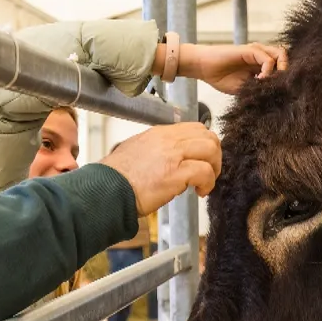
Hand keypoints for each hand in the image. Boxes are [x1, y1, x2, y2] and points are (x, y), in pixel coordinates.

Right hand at [98, 122, 220, 215]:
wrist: (106, 189)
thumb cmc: (117, 177)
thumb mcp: (137, 151)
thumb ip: (157, 149)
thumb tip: (172, 158)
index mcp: (159, 133)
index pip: (195, 128)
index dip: (204, 145)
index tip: (201, 161)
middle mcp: (168, 140)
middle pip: (208, 136)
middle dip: (214, 156)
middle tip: (208, 173)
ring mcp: (172, 155)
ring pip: (211, 149)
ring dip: (214, 168)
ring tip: (204, 183)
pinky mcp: (175, 174)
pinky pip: (205, 172)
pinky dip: (208, 183)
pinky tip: (200, 192)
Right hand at [180, 43, 287, 93]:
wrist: (204, 68)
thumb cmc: (221, 77)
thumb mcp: (244, 88)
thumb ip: (259, 88)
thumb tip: (276, 96)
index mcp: (262, 65)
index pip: (283, 68)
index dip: (286, 78)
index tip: (285, 92)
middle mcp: (262, 56)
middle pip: (286, 60)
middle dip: (288, 73)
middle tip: (282, 87)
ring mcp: (257, 51)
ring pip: (281, 55)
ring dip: (281, 71)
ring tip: (272, 84)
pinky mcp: (250, 50)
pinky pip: (268, 59)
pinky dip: (268, 71)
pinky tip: (260, 80)